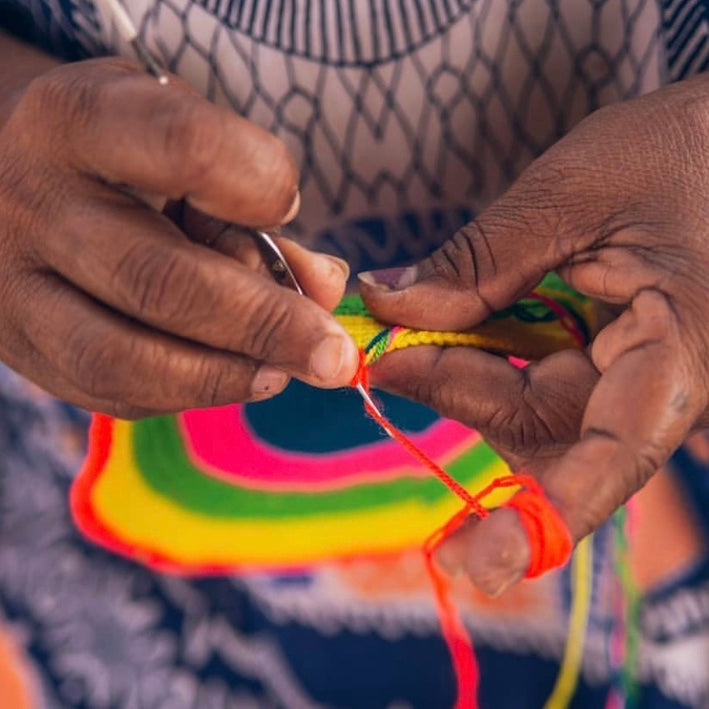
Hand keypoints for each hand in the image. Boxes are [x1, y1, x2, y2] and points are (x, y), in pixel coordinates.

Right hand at [0, 57, 357, 417]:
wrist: (13, 180)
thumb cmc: (124, 159)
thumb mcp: (184, 145)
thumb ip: (256, 208)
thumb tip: (325, 286)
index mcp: (79, 120)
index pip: (186, 147)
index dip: (260, 185)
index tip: (290, 203)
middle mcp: (34, 202)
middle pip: (162, 279)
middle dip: (267, 326)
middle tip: (334, 357)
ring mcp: (13, 285)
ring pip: (124, 357)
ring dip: (226, 376)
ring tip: (283, 373)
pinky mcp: (22, 348)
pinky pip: (111, 392)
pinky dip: (188, 394)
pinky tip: (233, 376)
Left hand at [360, 74, 708, 594]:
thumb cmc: (679, 149)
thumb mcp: (571, 194)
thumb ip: (479, 262)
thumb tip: (389, 306)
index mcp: (674, 355)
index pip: (612, 460)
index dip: (545, 516)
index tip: (474, 562)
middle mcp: (652, 382)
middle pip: (545, 433)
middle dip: (458, 398)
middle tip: (385, 359)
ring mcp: (624, 368)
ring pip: (527, 406)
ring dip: (457, 375)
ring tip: (399, 338)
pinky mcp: (599, 350)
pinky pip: (530, 373)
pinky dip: (478, 354)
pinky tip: (436, 330)